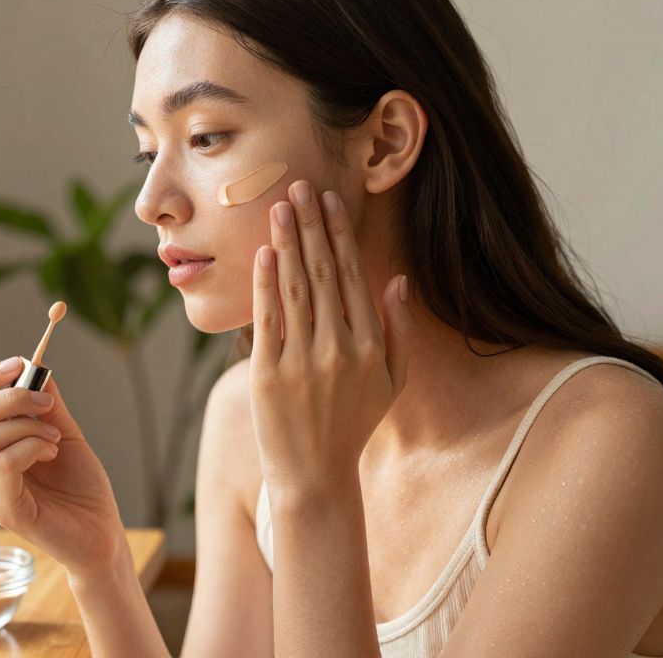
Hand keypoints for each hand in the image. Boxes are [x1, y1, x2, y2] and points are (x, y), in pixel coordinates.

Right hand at [0, 358, 124, 573]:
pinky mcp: (3, 512)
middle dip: (9, 396)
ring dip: (26, 425)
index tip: (20, 364)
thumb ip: (46, 402)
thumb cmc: (78, 485)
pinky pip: (6, 461)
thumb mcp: (61, 431)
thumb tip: (32, 365)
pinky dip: (33, 445)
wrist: (100, 531)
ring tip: (54, 437)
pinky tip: (51, 453)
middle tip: (47, 401)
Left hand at [250, 180, 413, 497]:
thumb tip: (398, 279)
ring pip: (294, 288)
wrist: (315, 476)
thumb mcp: (391, 381)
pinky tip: (263, 252)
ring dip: (286, 242)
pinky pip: (267, 318)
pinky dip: (264, 282)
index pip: (352, 275)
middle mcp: (339, 348)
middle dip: (311, 225)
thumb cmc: (353, 425)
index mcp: (371, 345)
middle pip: (322, 272)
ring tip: (279, 207)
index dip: (339, 234)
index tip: (330, 201)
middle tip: (299, 185)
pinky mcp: (268, 372)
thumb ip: (399, 330)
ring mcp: (302, 360)